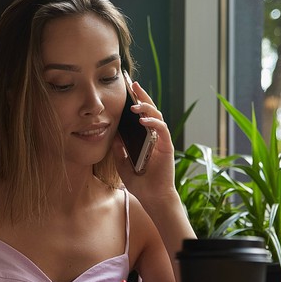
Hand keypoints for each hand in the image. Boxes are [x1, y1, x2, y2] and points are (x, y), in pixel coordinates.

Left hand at [112, 81, 177, 205]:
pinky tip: (143, 120)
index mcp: (145, 139)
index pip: (141, 116)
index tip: (127, 89)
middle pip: (151, 110)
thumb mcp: (122, 164)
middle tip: (133, 83)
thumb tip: (113, 134)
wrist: (152, 197)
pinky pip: (162, 130)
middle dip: (143, 96)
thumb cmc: (140, 183)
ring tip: (135, 104)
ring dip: (147, 108)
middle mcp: (155, 137)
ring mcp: (162, 141)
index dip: (136, 101)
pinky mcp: (167, 147)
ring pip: (158, 116)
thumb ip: (119, 150)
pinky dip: (154, 122)